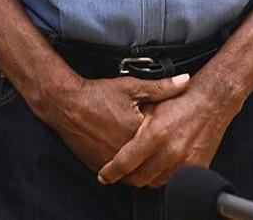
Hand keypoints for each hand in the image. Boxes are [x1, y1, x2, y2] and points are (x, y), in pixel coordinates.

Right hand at [43, 73, 190, 172]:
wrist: (67, 104)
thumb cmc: (99, 95)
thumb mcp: (133, 86)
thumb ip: (161, 87)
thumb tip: (186, 80)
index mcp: (137, 132)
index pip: (162, 140)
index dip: (167, 132)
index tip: (170, 124)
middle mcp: (124, 151)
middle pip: (149, 157)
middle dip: (155, 149)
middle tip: (157, 137)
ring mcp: (110, 161)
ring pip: (134, 169)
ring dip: (140, 161)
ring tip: (143, 145)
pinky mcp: (98, 165)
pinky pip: (117, 172)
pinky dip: (124, 165)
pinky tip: (126, 149)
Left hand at [96, 81, 236, 187]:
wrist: (213, 100)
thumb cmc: (183, 100)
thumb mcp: (152, 105)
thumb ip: (133, 125)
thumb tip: (114, 140)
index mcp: (155, 134)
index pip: (125, 164)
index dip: (111, 172)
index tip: (105, 175)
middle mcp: (170, 151)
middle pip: (138, 178)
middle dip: (128, 176)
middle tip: (124, 170)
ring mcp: (184, 161)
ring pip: (155, 182)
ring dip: (147, 176)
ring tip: (144, 164)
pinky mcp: (196, 167)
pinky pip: (173, 180)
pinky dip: (164, 174)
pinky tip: (161, 163)